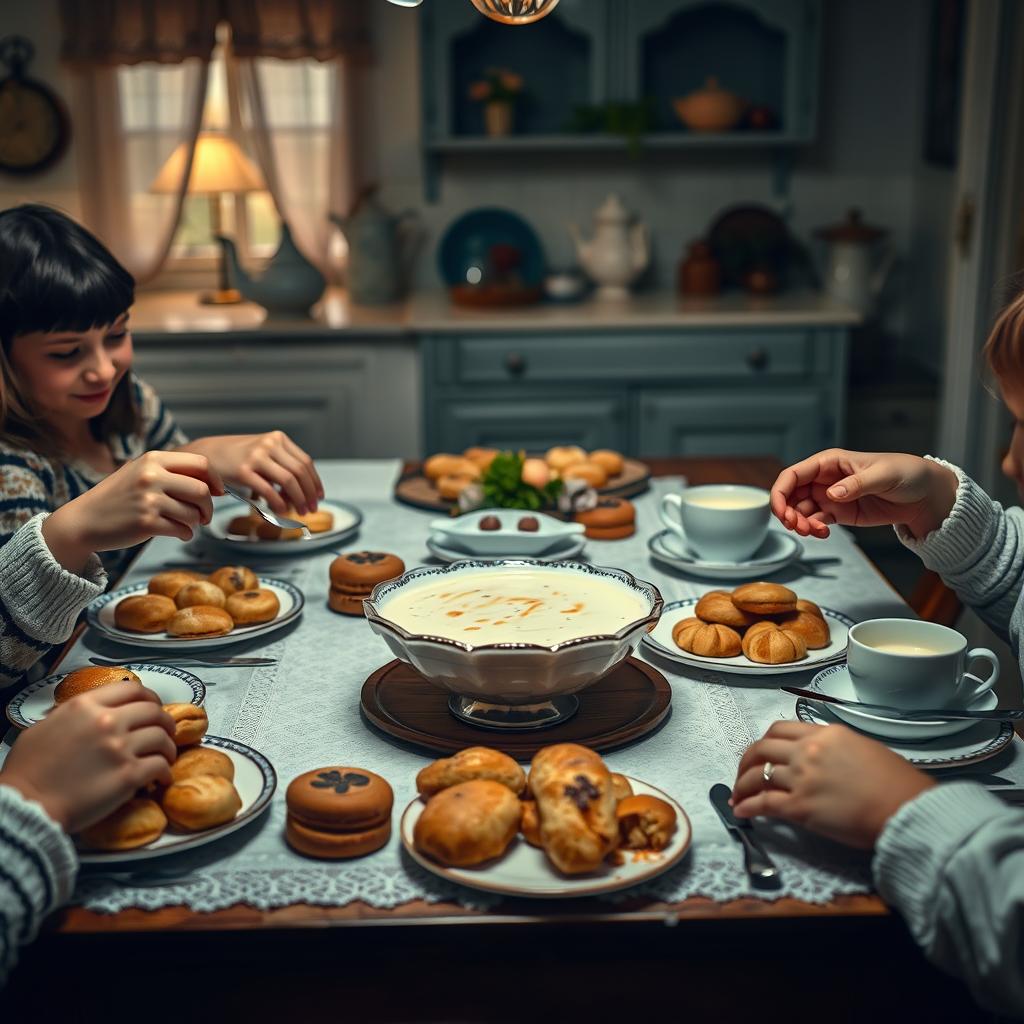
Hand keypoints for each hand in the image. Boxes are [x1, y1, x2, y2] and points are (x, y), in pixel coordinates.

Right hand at [0, 683, 175, 833]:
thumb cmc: (28, 771)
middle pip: (154, 711)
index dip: (150, 697)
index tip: (154, 707)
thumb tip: (92, 713)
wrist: (27, 805)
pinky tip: (162, 778)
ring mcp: (120, 747)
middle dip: (165, 722)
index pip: (133, 689)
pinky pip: (160, 766)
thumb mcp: (44, 727)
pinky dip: (165, 772)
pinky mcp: (128, 775)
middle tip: (166, 732)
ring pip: (162, 738)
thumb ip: (73, 715)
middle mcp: (107, 721)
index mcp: (86, 706)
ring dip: (168, 748)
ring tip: (166, 757)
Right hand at [42, 451, 223, 571]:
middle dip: (208, 507)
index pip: (201, 463)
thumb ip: (172, 473)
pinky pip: (182, 530)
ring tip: (185, 524)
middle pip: (202, 491)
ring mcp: (149, 500)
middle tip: (204, 516)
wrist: (83, 520)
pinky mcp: (147, 523)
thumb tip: (213, 485)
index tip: (218, 492)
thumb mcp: (141, 473)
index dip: (215, 480)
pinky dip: (186, 534)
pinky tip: (179, 533)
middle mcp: (152, 476)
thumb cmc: (118, 498)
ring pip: (193, 513)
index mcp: (153, 459)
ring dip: (195, 523)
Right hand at [181, 432, 322, 515]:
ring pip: (288, 481)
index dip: (315, 482)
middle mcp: (269, 444)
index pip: (305, 462)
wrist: (206, 453)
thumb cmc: (237, 457)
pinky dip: (279, 503)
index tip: (319, 496)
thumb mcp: (263, 453)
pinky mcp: (243, 471)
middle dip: (309, 494)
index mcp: (278, 439)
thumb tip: (299, 493)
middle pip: (300, 472)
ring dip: (298, 500)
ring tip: (300, 511)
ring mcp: (256, 457)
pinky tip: (281, 511)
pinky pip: (269, 491)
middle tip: (311, 508)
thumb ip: (281, 467)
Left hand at [730, 721, 934, 848]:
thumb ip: (835, 748)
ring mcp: (801, 778)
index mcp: (825, 734)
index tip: (760, 753)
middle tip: (743, 775)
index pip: (780, 730)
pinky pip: (763, 803)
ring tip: (737, 796)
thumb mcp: (864, 748)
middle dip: (746, 762)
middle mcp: (808, 751)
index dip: (764, 742)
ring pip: (757, 775)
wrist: (907, 809)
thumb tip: (822, 757)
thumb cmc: (897, 783)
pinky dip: (747, 806)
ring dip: (742, 786)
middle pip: (762, 749)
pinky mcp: (800, 807)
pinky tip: (741, 812)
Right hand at [770, 448, 958, 539]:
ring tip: (813, 532)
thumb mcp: (883, 475)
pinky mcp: (838, 513)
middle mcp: (825, 479)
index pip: (793, 474)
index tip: (781, 511)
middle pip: (791, 495)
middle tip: (797, 526)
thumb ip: (856, 484)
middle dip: (787, 512)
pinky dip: (813, 530)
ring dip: (800, 524)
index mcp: (830, 462)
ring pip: (800, 511)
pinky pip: (815, 522)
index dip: (780, 492)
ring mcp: (830, 497)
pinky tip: (823, 534)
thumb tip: (831, 494)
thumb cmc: (907, 473)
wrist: (925, 495)